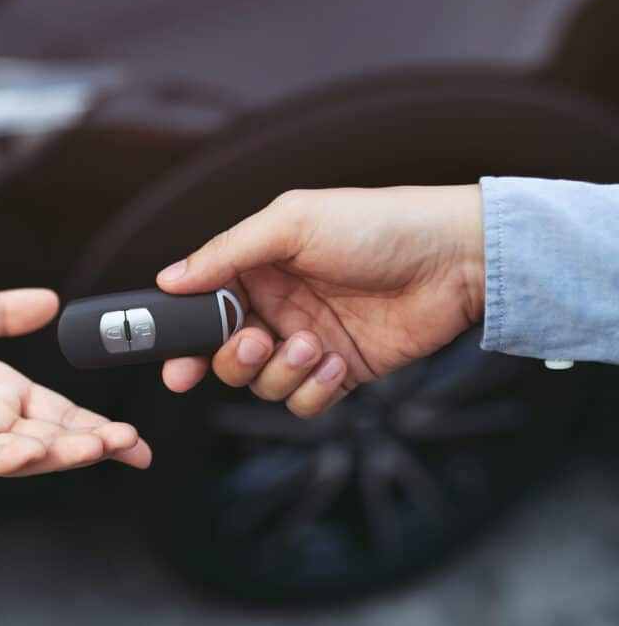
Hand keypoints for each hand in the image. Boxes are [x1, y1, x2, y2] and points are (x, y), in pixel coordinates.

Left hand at [0, 290, 151, 477]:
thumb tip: (50, 301)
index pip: (58, 411)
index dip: (95, 424)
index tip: (134, 436)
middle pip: (49, 436)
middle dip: (90, 442)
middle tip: (128, 444)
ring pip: (20, 454)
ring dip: (58, 453)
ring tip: (96, 447)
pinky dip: (2, 459)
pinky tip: (31, 451)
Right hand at [156, 185, 484, 416]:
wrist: (455, 258)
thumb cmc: (375, 225)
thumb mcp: (292, 223)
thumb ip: (226, 253)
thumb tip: (169, 280)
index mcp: (256, 268)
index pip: (202, 309)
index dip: (183, 339)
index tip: (175, 363)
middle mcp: (276, 306)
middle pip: (224, 355)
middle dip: (233, 358)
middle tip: (256, 341)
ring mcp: (307, 341)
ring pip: (262, 383)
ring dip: (281, 371)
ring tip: (314, 345)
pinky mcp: (340, 371)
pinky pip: (304, 402)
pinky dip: (313, 392)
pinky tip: (337, 364)